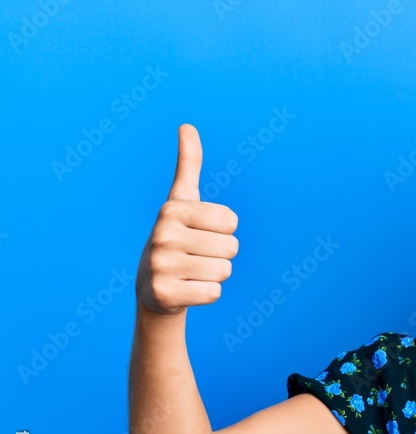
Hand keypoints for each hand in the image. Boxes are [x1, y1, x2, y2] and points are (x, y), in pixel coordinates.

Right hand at [136, 124, 238, 316]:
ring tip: (191, 272)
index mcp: (171, 209)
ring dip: (214, 275)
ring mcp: (160, 266)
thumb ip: (188, 165)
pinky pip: (213, 293)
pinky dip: (206, 294)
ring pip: (224, 271)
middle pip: (231, 247)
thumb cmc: (177, 238)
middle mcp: (162, 235)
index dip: (223, 231)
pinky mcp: (164, 294)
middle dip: (220, 255)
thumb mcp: (181, 202)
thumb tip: (187, 125)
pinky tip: (186, 290)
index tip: (200, 233)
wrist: (153, 288)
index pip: (231, 221)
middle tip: (196, 256)